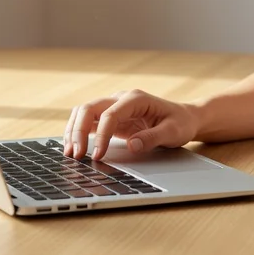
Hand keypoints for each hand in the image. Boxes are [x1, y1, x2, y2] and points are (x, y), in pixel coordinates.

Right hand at [63, 89, 200, 160]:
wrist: (184, 117)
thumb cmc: (179, 123)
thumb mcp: (173, 132)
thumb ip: (152, 137)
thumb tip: (132, 145)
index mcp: (136, 99)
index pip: (110, 114)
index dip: (101, 135)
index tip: (97, 155)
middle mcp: (121, 99)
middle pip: (90, 108)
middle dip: (78, 130)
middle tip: (75, 155)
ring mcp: (114, 106)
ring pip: (84, 112)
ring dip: (73, 130)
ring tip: (70, 153)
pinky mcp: (110, 117)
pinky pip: (88, 121)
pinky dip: (78, 133)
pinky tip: (73, 147)